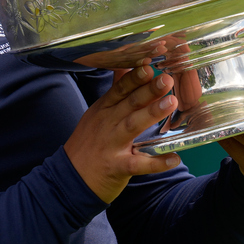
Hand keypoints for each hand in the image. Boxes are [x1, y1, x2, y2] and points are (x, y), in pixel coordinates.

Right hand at [64, 59, 180, 203]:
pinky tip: (174, 158)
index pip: (119, 89)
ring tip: (171, 104)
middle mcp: (106, 124)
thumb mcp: (96, 114)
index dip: (134, 77)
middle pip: (128, 103)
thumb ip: (114, 92)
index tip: (149, 65)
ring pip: (132, 126)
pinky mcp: (117, 167)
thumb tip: (124, 67)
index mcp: (103, 110)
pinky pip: (138, 164)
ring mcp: (111, 145)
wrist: (70, 178)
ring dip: (151, 114)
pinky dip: (156, 162)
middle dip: (148, 90)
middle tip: (167, 80)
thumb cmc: (88, 143)